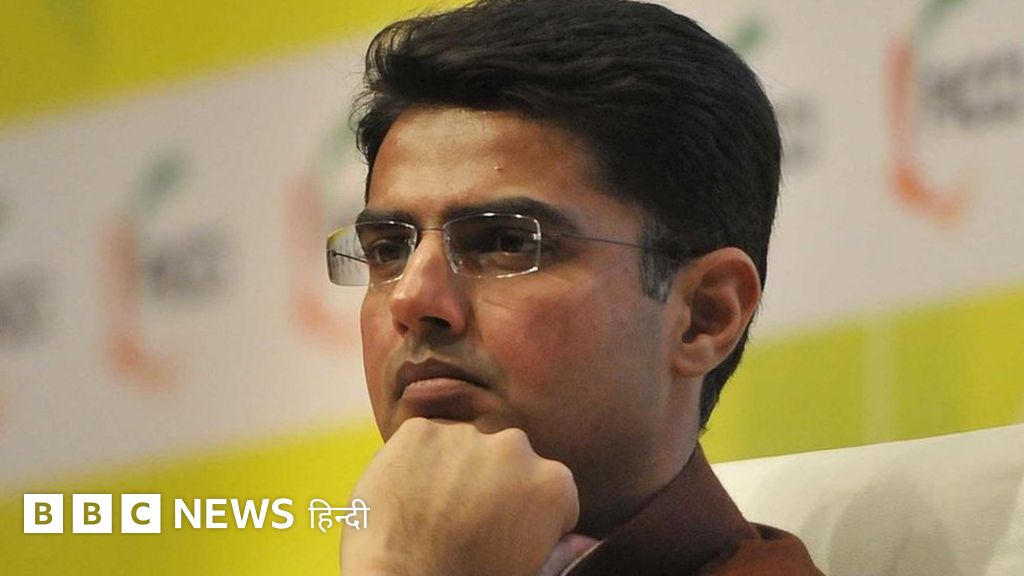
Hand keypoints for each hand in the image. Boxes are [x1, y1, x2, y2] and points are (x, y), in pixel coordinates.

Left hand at [341, 418, 579, 575]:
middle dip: (494, 485)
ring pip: (465, 448)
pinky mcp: (418, 430)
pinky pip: (424, 442)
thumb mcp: (528, 575)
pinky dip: (418, 463)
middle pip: (508, 462)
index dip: (527, 517)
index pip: (549, 491)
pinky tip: (410, 499)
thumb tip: (587, 542)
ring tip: (434, 514)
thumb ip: (561, 553)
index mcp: (553, 484)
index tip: (504, 538)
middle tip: (466, 526)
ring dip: (456, 470)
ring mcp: (465, 434)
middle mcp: (515, 447)